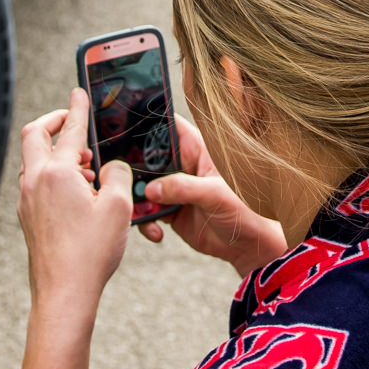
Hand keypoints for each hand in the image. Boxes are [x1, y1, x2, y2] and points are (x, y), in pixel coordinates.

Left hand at [14, 90, 131, 368]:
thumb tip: (111, 168)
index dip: (78, 108)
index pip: (68, 128)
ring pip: (33, 160)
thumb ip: (118, 175)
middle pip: (34, 135)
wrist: (64, 293)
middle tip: (72, 122)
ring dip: (55, 152)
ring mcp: (27, 200)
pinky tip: (77, 191)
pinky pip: (36, 183)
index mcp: (57, 172)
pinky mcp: (28, 218)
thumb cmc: (91, 253)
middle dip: (54, 123)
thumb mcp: (119, 207)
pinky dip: (53, 175)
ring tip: (85, 164)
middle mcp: (35, 181)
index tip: (80, 93)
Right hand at [138, 115, 287, 275]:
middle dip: (131, 168)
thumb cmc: (244, 210)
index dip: (146, 124)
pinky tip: (156, 232)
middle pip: (146, 156)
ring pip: (142, 185)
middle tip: (121, 181)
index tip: (122, 130)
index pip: (168, 126)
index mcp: (196, 150)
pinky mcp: (170, 210)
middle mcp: (182, 166)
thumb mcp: (215, 194)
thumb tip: (152, 189)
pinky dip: (145, 221)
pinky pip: (147, 210)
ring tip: (140, 213)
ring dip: (135, 199)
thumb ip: (184, 188)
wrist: (247, 245)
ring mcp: (174, 188)